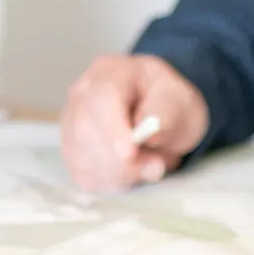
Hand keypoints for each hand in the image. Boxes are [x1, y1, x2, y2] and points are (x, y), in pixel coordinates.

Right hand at [59, 54, 210, 193]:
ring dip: (119, 173)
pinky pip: (82, 174)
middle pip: (85, 131)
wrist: (162, 114)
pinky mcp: (72, 150)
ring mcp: (72, 122)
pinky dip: (109, 182)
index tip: (130, 154)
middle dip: (121, 160)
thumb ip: (167, 114)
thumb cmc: (168, 103)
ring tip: (148, 165)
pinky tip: (130, 174)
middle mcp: (83, 93)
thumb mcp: (181, 101)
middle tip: (156, 166)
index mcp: (111, 72)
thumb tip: (150, 134)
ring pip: (81, 157)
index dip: (112, 128)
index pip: (101, 98)